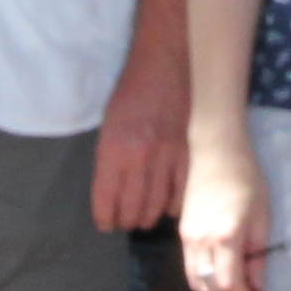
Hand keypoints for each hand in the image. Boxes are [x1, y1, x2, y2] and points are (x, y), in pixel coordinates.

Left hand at [92, 47, 190, 233]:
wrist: (162, 66)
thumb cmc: (129, 94)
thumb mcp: (107, 127)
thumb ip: (109, 160)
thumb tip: (111, 194)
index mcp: (113, 149)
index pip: (106, 199)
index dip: (104, 218)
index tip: (104, 224)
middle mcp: (139, 157)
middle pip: (132, 208)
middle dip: (125, 222)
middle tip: (123, 223)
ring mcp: (165, 157)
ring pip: (156, 206)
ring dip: (147, 218)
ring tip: (142, 219)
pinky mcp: (186, 154)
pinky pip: (180, 192)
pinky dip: (172, 206)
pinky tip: (165, 207)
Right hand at [177, 138, 267, 290]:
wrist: (216, 153)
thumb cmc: (246, 179)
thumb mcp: (262, 217)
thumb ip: (258, 256)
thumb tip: (259, 287)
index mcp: (226, 237)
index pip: (230, 285)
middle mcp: (201, 242)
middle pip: (210, 288)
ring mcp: (187, 239)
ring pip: (195, 282)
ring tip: (237, 287)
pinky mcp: (182, 233)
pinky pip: (189, 268)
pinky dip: (204, 279)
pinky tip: (220, 273)